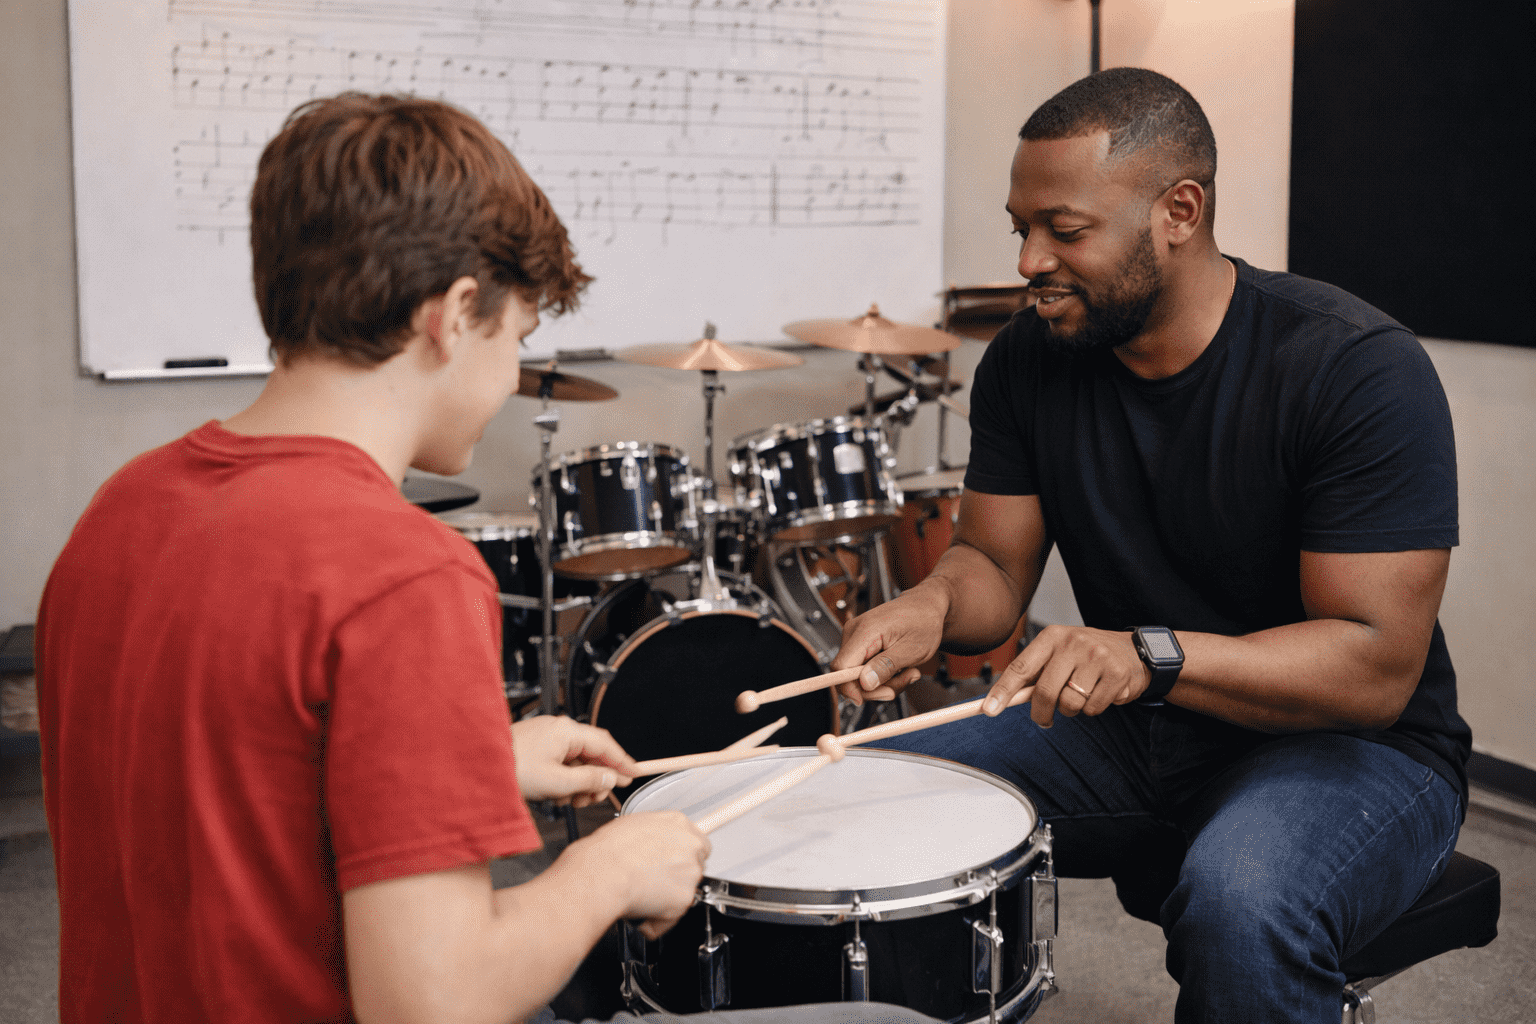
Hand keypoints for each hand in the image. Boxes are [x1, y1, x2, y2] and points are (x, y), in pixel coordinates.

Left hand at [511, 716, 635, 805]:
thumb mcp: (557, 782)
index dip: (622, 761)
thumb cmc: (512, 770)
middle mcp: (558, 730)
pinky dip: (564, 779)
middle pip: (591, 753)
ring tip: (571, 801)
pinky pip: (560, 762)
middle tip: (596, 799)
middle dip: (596, 778)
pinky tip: (557, 796)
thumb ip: (590, 780)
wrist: (477, 769)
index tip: (635, 774)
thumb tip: (611, 778)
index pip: (605, 744)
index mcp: (566, 731)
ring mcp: (545, 737)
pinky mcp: (535, 747)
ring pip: (575, 760)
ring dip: (579, 783)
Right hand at [572, 811, 709, 939]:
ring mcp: (691, 873)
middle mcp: (691, 845)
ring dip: (667, 899)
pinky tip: (641, 910)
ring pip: (685, 892)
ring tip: (642, 896)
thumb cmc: (608, 850)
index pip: (695, 842)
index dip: (680, 857)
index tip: (669, 865)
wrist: (603, 872)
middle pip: (695, 866)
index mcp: (678, 823)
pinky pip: (673, 916)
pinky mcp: (685, 899)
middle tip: (653, 883)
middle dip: (677, 878)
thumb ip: (655, 835)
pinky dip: (658, 920)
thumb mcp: (634, 825)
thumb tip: (652, 845)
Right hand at [829, 585, 945, 703]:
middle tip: (906, 680)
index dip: (850, 688)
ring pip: (858, 676)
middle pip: (848, 675)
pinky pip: (863, 669)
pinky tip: (899, 667)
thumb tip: (864, 683)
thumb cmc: (923, 622)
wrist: (926, 606)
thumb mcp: (912, 649)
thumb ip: (886, 666)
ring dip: (884, 682)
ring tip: (908, 671)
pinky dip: (882, 675)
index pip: (841, 667)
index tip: (866, 700)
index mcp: (865, 630)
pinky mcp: (860, 644)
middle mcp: (854, 632)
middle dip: (877, 687)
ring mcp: (855, 637)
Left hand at [982, 625, 1147, 726]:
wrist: (1134, 650)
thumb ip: (1035, 673)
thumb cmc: (1087, 655)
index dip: (1003, 691)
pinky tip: (1101, 692)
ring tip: (1082, 694)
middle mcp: (1073, 643)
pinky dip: (1094, 708)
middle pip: (1045, 692)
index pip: (1021, 667)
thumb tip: (1003, 698)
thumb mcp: (1059, 653)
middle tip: (1044, 719)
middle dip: (1041, 713)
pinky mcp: (1116, 674)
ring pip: (1070, 704)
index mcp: (1052, 636)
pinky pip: (1093, 708)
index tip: (989, 710)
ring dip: (1072, 710)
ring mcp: (1096, 657)